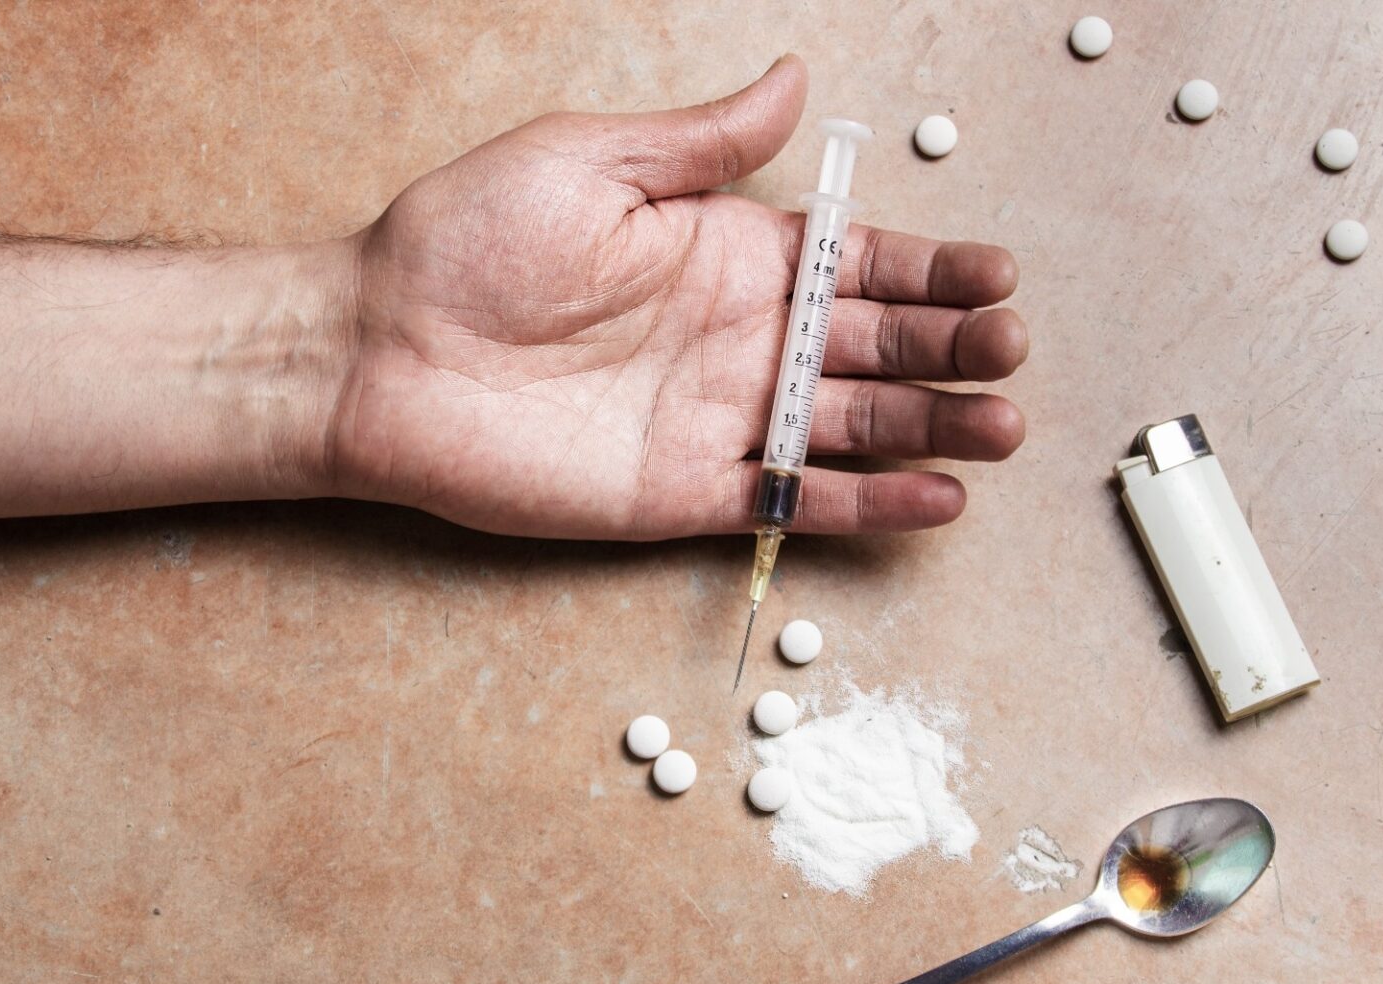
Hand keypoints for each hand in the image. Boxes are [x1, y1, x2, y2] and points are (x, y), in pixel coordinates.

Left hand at [331, 55, 1027, 540]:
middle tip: (1008, 349)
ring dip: (932, 428)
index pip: (857, 262)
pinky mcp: (683, 493)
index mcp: (724, 252)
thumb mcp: (586, 159)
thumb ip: (700, 141)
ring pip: (852, 426)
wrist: (373, 349)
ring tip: (1001, 428)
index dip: (931, 270)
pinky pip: (792, 500)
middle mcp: (736, 337)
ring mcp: (716, 418)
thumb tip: (794, 82)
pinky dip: (866, 503)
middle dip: (951, 347)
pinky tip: (934, 499)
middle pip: (873, 346)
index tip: (994, 274)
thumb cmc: (462, 242)